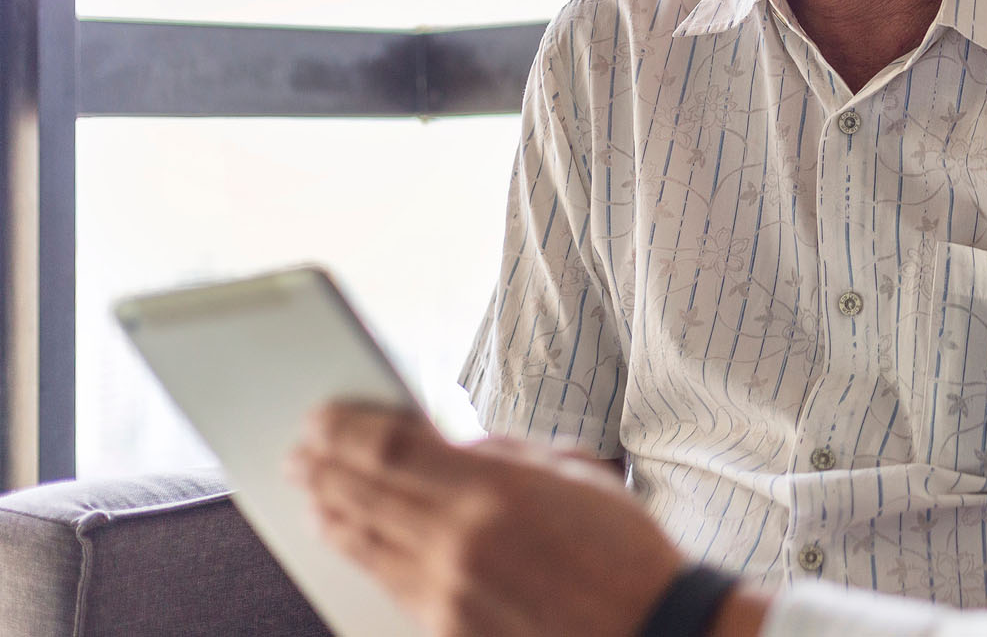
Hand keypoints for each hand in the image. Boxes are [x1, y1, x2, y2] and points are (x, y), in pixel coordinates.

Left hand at [291, 404, 685, 636]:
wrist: (647, 631)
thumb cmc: (624, 549)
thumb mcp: (575, 474)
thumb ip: (504, 454)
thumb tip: (450, 442)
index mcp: (496, 489)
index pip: (391, 446)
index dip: (346, 427)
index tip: (320, 413)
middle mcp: (461, 539)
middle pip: (363, 491)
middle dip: (322, 465)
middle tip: (297, 448)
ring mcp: (449, 589)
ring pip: (363, 540)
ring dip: (328, 507)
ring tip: (309, 489)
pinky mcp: (448, 627)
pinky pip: (385, 580)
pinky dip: (355, 550)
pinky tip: (342, 534)